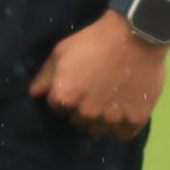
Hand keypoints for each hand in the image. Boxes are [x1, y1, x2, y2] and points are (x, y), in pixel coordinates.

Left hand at [30, 9, 166, 137]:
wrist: (135, 35)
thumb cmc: (94, 39)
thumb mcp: (62, 50)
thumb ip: (46, 75)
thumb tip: (34, 93)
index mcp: (65, 96)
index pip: (57, 106)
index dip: (66, 93)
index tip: (78, 83)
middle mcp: (85, 113)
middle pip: (77, 119)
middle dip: (82, 107)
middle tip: (95, 89)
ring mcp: (110, 119)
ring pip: (98, 129)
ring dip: (101, 119)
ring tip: (110, 100)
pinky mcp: (134, 120)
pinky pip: (122, 134)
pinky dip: (122, 126)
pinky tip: (124, 110)